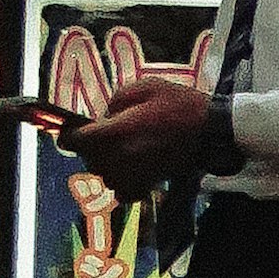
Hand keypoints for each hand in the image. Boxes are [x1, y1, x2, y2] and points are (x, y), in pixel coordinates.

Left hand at [58, 74, 218, 199]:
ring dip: (105, 161)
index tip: (72, 128)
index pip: (74, 141)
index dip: (69, 134)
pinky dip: (120, 180)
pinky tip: (130, 166)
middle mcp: (117, 158)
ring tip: (121, 146)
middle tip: (106, 131)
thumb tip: (103, 119)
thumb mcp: (143, 87)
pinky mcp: (144, 186)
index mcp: (114, 132)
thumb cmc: (178, 104)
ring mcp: (130, 175)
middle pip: (87, 158)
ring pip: (101, 174)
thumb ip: (115, 102)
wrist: (209, 132)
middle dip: (90, 145)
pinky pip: (120, 190)